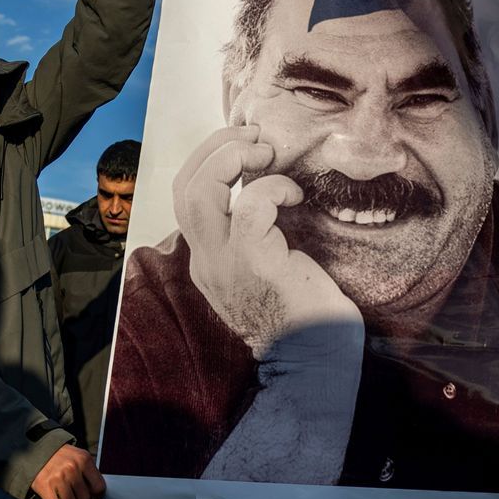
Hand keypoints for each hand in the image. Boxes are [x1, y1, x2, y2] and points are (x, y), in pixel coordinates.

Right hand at [30, 444, 105, 498]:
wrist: (37, 450)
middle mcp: (72, 468)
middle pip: (85, 498)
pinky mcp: (44, 486)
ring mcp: (58, 478)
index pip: (99, 487)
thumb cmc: (63, 457)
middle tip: (75, 495)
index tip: (93, 497)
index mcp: (84, 460)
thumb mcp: (80, 456)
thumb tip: (99, 493)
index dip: (97, 496)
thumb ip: (90, 471)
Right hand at [173, 126, 362, 358]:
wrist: (315, 362)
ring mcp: (225, 263)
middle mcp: (206, 260)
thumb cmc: (306, 315)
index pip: (187, 197)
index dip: (210, 161)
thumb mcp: (269, 268)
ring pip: (198, 191)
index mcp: (208, 260)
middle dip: (214, 148)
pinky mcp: (254, 262)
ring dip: (229, 157)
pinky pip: (250, 206)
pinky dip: (272, 187)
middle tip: (254, 137)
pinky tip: (295, 194)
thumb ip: (258, 235)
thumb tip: (273, 188)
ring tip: (264, 150)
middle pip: (183, 187)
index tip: (247, 146)